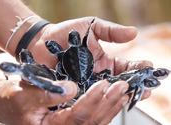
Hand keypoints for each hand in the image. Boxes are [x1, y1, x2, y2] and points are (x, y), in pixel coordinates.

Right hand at [0, 78, 128, 124]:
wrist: (9, 103)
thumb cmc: (13, 100)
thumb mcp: (24, 96)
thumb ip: (47, 93)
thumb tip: (73, 88)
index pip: (77, 117)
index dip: (92, 100)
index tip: (103, 84)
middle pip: (92, 121)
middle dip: (109, 103)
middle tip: (123, 88)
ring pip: (96, 121)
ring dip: (111, 106)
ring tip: (123, 93)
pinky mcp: (72, 122)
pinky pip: (92, 118)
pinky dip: (106, 108)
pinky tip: (114, 99)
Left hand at [28, 17, 151, 99]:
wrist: (42, 40)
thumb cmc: (66, 33)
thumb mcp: (92, 27)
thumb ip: (111, 31)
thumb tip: (134, 32)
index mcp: (104, 62)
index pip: (125, 68)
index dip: (137, 68)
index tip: (148, 68)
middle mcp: (97, 76)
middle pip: (118, 84)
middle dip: (133, 86)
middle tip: (145, 89)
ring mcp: (85, 84)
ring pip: (104, 94)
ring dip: (117, 95)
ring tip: (129, 94)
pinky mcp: (72, 90)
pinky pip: (85, 97)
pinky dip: (94, 99)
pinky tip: (103, 100)